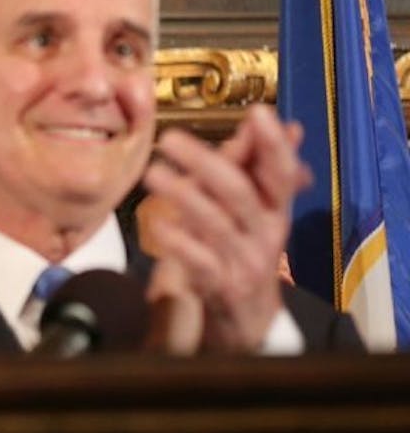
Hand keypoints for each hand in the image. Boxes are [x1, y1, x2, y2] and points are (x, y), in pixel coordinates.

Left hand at [140, 105, 311, 351]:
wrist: (248, 319)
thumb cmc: (245, 249)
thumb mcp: (257, 209)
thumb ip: (256, 165)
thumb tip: (269, 117)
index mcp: (276, 209)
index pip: (281, 172)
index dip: (273, 144)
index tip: (258, 113)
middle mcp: (266, 232)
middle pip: (240, 193)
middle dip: (206, 162)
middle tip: (168, 139)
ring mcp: (245, 261)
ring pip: (217, 224)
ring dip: (184, 196)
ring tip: (152, 173)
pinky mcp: (222, 287)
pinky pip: (201, 262)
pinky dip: (179, 242)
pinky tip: (158, 224)